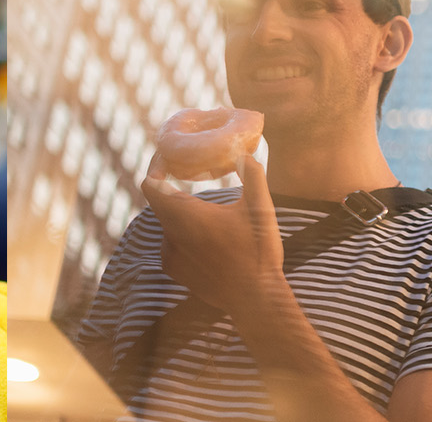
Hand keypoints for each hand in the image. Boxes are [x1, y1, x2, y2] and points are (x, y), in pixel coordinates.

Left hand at [141, 154, 284, 313]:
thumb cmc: (257, 250)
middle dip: (173, 187)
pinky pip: (173, 243)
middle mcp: (171, 234)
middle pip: (160, 202)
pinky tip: (211, 238)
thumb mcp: (260, 208)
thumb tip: (245, 154)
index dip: (155, 167)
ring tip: (209, 211)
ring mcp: (170, 255)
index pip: (150, 185)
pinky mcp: (175, 271)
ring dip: (183, 213)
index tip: (169, 158)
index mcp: (185, 215)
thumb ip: (252, 175)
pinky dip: (186, 235)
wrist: (254, 297)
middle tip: (192, 174)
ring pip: (169, 224)